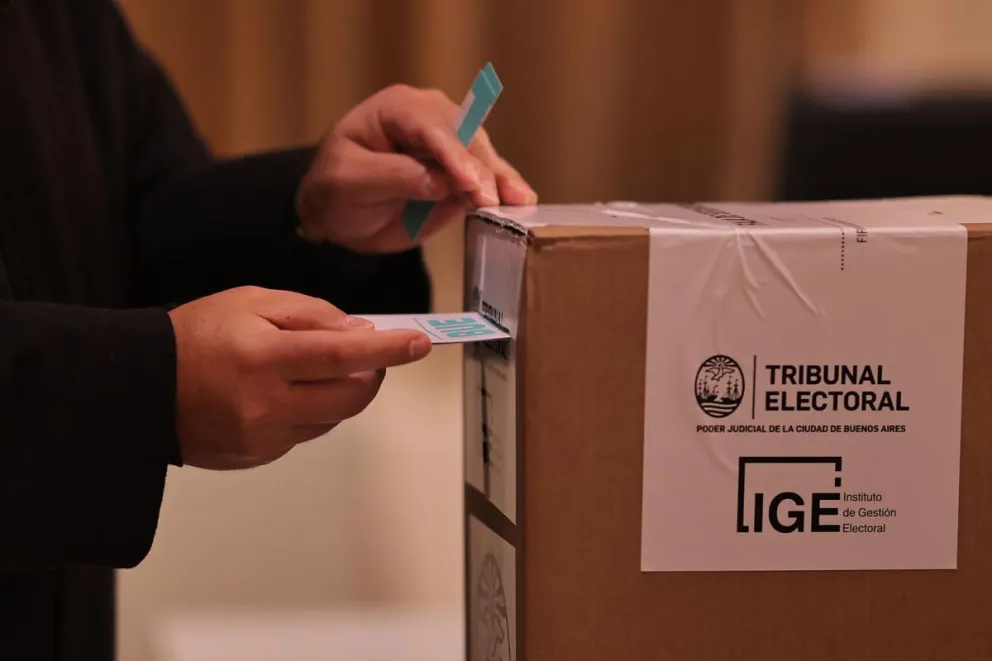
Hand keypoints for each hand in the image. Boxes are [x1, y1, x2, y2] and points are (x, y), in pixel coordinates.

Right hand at [167, 286, 430, 469]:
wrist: (140, 388)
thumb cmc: (196, 335)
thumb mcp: (250, 302)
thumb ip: (309, 314)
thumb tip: (357, 331)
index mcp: (263, 356)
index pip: (342, 354)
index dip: (386, 350)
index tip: (420, 343)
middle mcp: (266, 403)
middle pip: (350, 396)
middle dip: (371, 373)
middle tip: (367, 354)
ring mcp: (263, 437)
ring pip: (333, 417)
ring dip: (341, 391)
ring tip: (311, 369)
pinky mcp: (259, 456)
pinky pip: (307, 433)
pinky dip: (312, 410)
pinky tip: (284, 393)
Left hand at [295, 83, 537, 253]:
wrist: (339, 214)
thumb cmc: (336, 190)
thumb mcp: (349, 182)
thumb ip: (395, 177)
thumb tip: (441, 181)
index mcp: (399, 108)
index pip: (433, 128)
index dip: (455, 157)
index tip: (473, 185)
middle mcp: (432, 117)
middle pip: (467, 138)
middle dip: (483, 168)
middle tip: (494, 200)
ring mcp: (452, 144)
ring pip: (485, 156)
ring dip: (502, 178)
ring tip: (519, 201)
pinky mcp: (464, 171)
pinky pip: (488, 177)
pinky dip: (504, 189)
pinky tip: (522, 202)